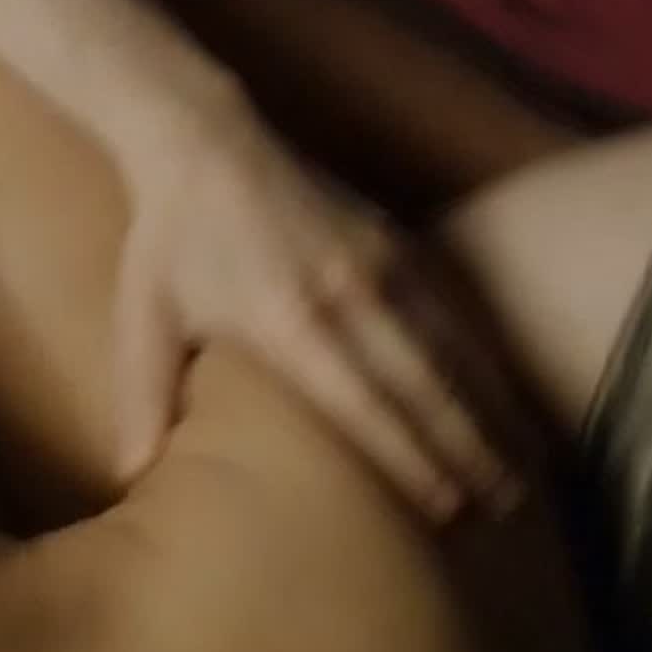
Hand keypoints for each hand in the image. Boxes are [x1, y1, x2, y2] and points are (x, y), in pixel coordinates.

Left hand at [109, 111, 540, 520]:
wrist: (205, 141)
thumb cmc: (168, 244)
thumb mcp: (144, 321)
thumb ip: (143, 398)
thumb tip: (131, 476)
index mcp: (288, 323)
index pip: (364, 408)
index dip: (410, 461)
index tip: (448, 510)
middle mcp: (349, 298)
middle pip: (426, 388)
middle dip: (469, 452)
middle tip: (506, 510)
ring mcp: (381, 267)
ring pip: (453, 352)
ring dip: (490, 412)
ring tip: (520, 470)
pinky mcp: (397, 244)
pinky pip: (453, 313)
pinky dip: (483, 362)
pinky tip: (504, 400)